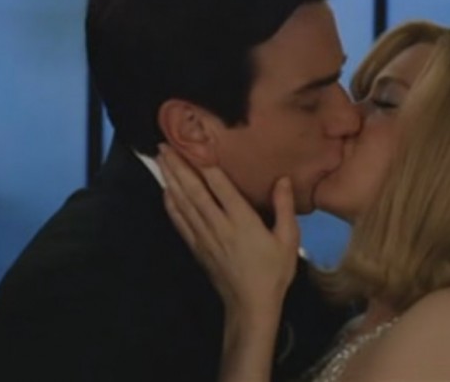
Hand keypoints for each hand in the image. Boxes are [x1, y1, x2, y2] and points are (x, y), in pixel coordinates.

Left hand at [156, 144, 300, 316]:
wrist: (250, 305)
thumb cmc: (273, 272)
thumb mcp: (288, 239)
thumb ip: (284, 207)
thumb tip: (283, 179)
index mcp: (242, 220)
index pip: (220, 185)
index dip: (205, 163)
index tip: (195, 143)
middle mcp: (219, 225)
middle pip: (194, 191)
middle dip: (179, 166)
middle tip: (165, 145)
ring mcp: (204, 237)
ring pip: (183, 203)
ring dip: (170, 180)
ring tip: (160, 159)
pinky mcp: (197, 248)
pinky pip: (180, 222)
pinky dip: (170, 205)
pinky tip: (165, 191)